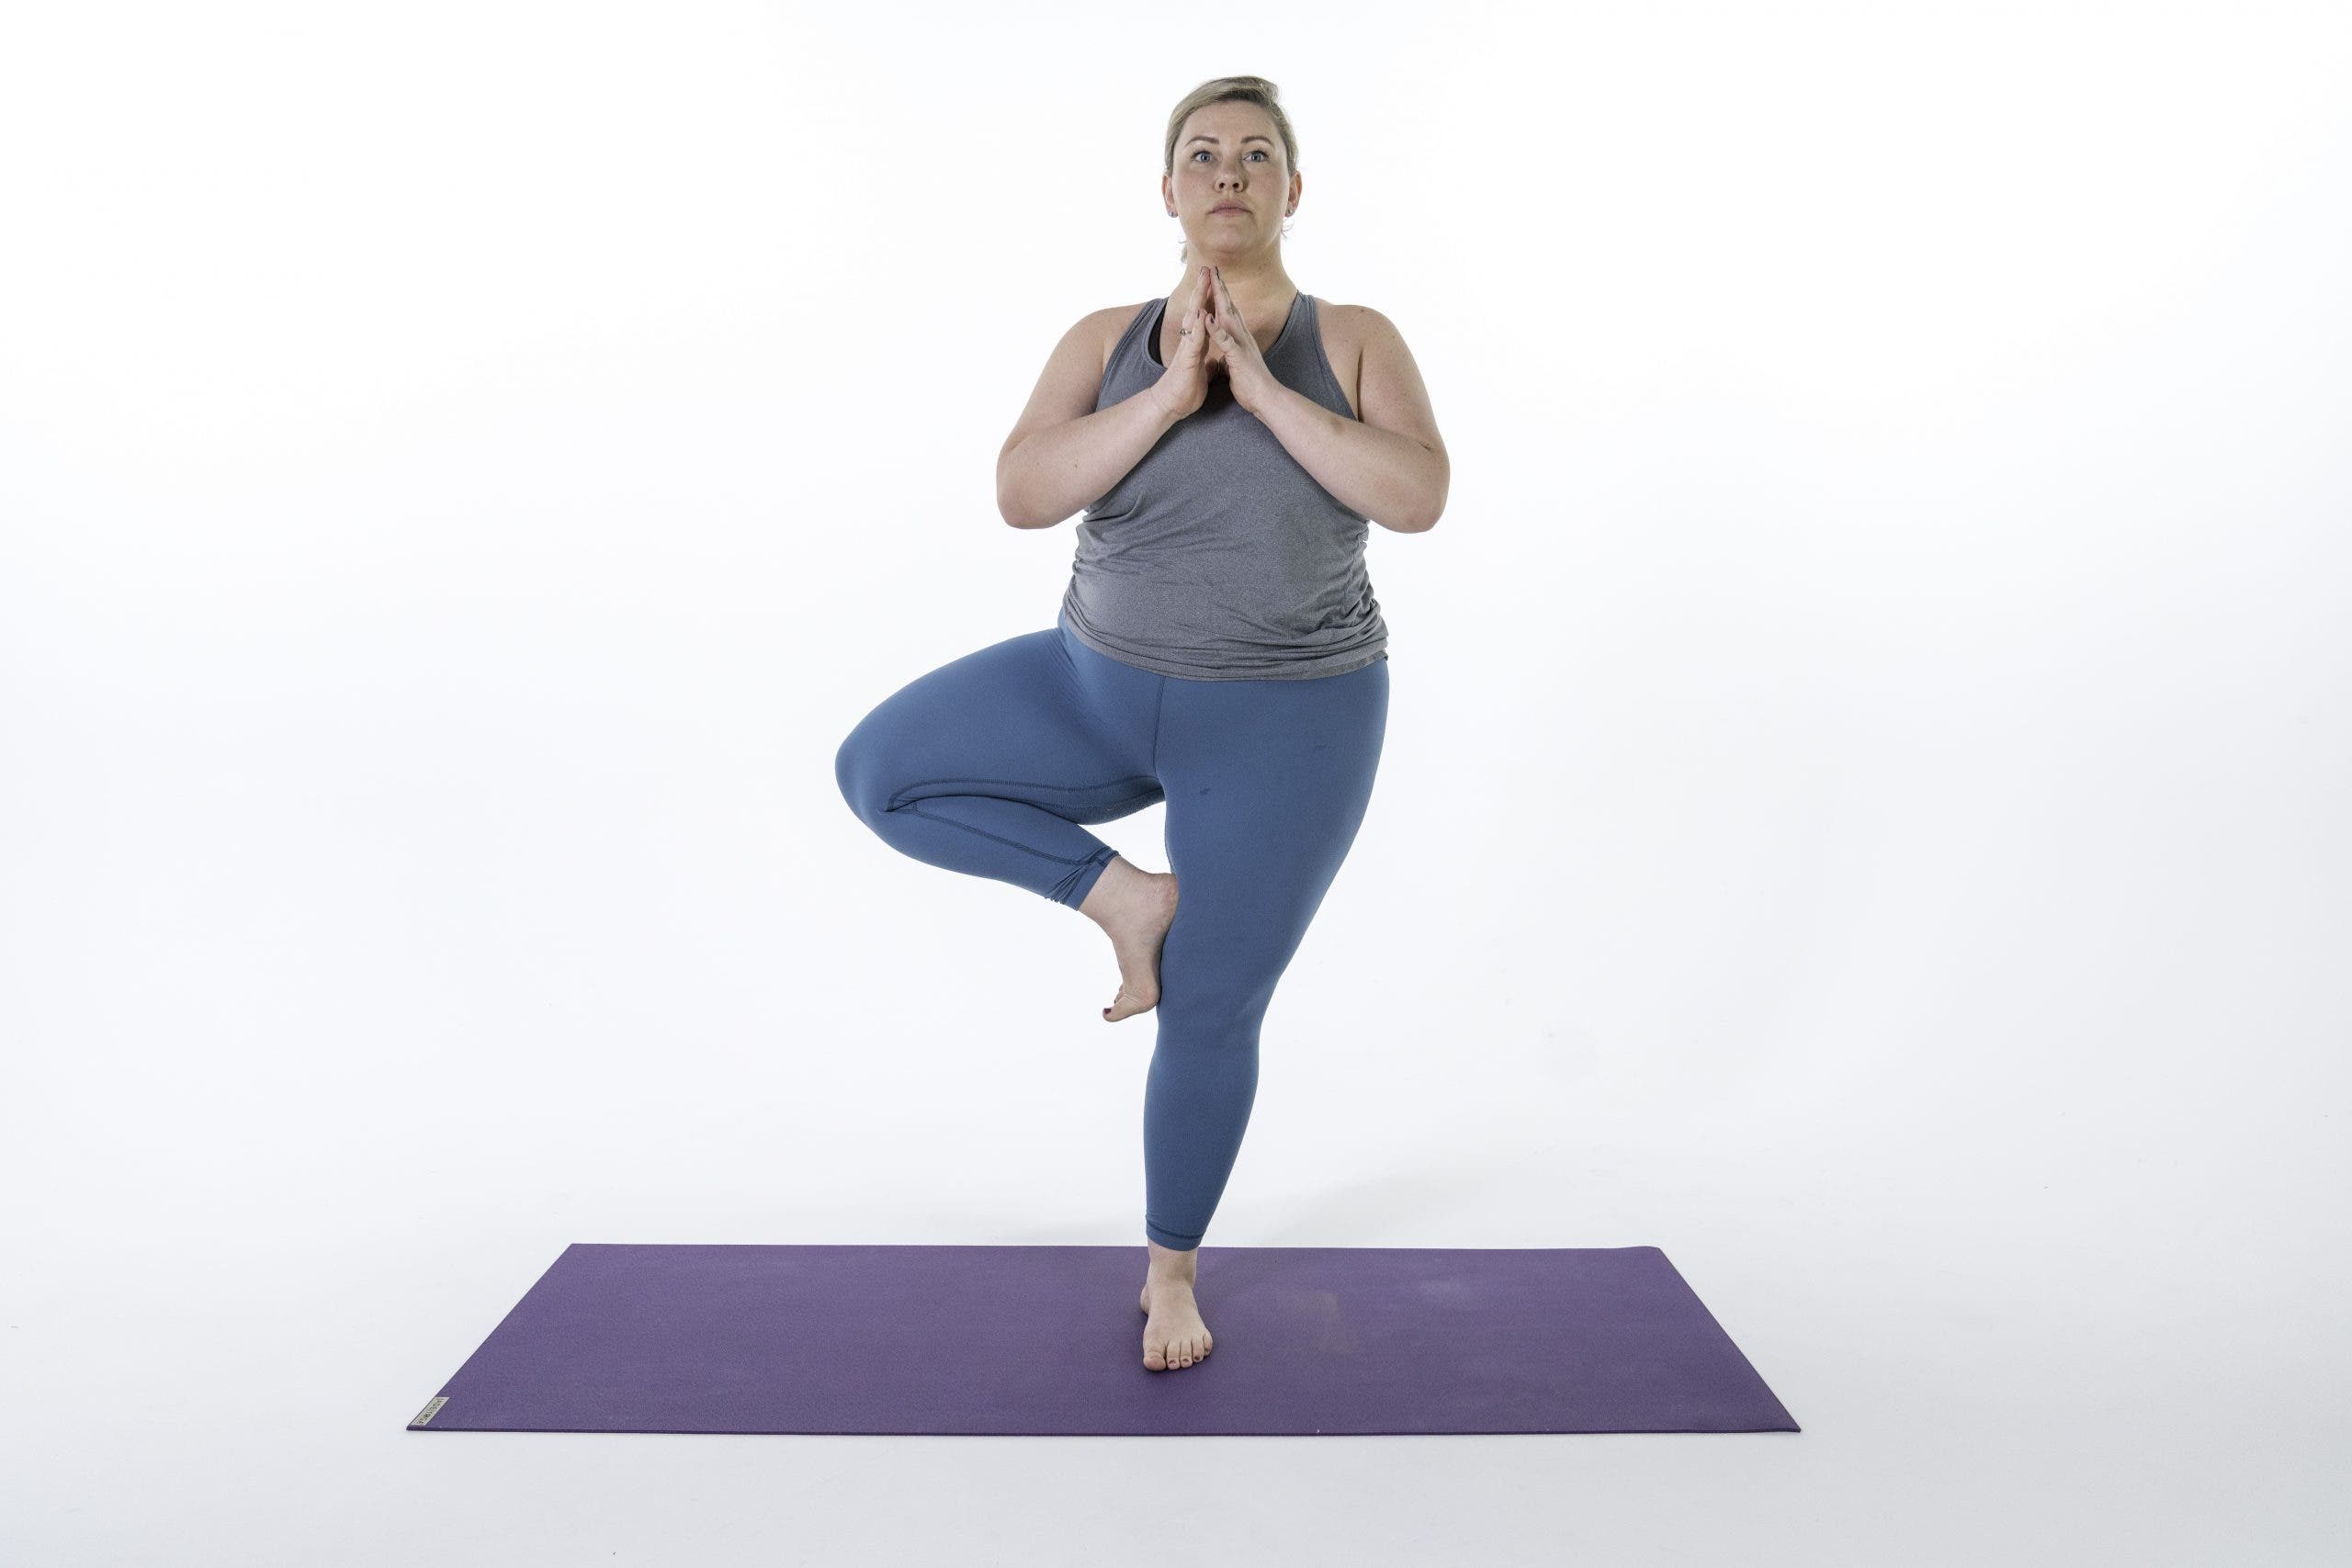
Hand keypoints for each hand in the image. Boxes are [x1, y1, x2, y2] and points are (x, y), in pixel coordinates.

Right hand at [1149, 264, 1219, 421]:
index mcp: (1197, 343)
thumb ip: (1205, 363)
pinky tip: (1201, 313)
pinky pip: (1193, 339)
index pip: (1205, 316)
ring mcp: (1187, 347)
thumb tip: (1211, 362)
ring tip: (1203, 280)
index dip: (1210, 299)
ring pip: (1193, 318)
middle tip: (1208, 268)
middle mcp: (1190, 340)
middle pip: (1197, 309)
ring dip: (1198, 299)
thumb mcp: (1201, 373)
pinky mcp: (1186, 358)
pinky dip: (1197, 325)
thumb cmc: (1186, 389)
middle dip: (1203, 289)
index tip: (1216, 282)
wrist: (1173, 405)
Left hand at [1201, 265, 1278, 416]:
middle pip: (1230, 306)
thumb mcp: (1237, 364)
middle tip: (1212, 268)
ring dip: (1219, 298)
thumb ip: (1231, 354)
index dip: (1221, 295)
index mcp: (1239, 337)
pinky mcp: (1238, 356)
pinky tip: (1207, 317)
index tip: (1213, 279)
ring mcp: (1241, 344)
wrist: (1265, 397)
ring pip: (1228, 317)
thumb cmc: (1251, 383)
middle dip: (1221, 287)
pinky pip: (1225, 340)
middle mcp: (1242, 336)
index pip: (1229, 311)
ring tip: (1211, 281)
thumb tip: (1226, 353)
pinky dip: (1216, 328)